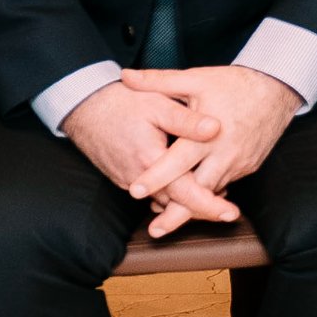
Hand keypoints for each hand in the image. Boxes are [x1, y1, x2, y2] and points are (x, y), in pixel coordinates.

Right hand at [64, 77, 223, 224]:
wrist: (85, 106)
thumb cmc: (122, 102)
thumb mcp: (157, 104)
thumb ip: (186, 120)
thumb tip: (216, 128)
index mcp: (150, 160)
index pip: (185, 193)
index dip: (210, 205)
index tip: (231, 213)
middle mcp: (138, 178)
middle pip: (176, 204)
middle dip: (203, 209)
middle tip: (230, 214)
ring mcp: (129, 181)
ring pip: (164, 201)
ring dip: (187, 202)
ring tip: (215, 199)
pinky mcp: (124, 179)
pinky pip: (152, 194)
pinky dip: (171, 194)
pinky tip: (188, 186)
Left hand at [117, 64, 302, 235]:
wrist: (276, 89)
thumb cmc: (234, 84)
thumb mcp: (195, 79)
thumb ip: (159, 81)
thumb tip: (126, 77)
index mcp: (207, 136)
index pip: (177, 162)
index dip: (156, 178)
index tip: (135, 191)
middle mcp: (224, 154)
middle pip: (198, 192)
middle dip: (176, 214)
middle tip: (155, 230)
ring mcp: (239, 164)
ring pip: (212, 193)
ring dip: (191, 207)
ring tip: (166, 220)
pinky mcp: (248, 167)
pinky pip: (225, 185)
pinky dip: (209, 195)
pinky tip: (193, 201)